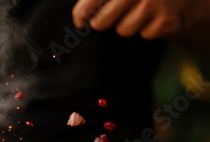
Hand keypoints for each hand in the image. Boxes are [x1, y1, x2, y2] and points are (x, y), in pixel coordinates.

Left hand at [72, 0, 189, 38]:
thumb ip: (94, 0)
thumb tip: (79, 19)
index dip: (82, 13)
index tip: (80, 22)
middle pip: (101, 22)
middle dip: (103, 23)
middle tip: (114, 15)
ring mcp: (154, 4)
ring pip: (123, 30)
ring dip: (129, 25)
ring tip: (142, 12)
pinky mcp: (166, 21)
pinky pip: (143, 35)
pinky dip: (147, 30)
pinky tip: (157, 17)